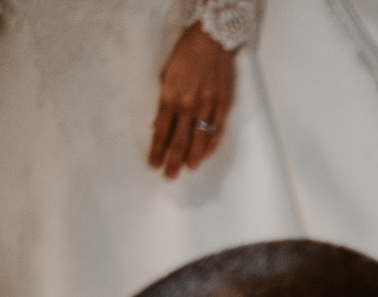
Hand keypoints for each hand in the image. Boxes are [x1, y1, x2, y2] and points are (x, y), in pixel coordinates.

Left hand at [148, 24, 235, 179]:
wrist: (211, 40)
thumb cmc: (185, 56)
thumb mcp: (166, 76)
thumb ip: (164, 103)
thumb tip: (160, 128)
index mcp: (171, 96)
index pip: (162, 131)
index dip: (157, 150)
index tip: (153, 164)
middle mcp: (189, 104)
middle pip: (180, 140)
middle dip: (173, 160)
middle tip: (169, 176)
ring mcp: (208, 106)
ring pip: (200, 139)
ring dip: (193, 157)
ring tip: (187, 170)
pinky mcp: (223, 104)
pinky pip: (217, 130)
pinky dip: (210, 145)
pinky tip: (205, 155)